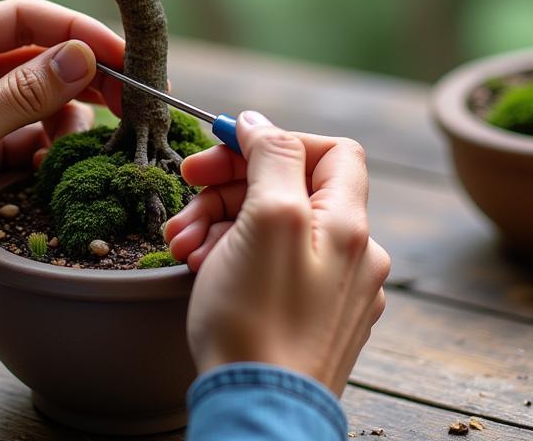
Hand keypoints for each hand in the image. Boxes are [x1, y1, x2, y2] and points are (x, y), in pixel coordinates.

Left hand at [0, 0, 123, 306]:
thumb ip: (25, 92)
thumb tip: (83, 56)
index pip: (22, 19)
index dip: (75, 31)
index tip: (123, 54)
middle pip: (37, 58)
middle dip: (81, 77)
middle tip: (129, 99)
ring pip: (41, 101)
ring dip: (65, 120)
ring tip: (73, 147)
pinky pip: (31, 138)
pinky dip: (48, 150)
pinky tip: (50, 170)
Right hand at [164, 111, 390, 394]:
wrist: (260, 414)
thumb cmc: (260, 319)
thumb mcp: (267, 217)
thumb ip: (272, 157)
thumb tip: (260, 121)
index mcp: (349, 225)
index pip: (330, 150)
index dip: (276, 139)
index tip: (224, 146)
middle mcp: (351, 255)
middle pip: (290, 186)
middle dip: (231, 183)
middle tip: (187, 187)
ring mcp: (331, 290)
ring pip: (272, 226)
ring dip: (220, 220)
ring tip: (180, 242)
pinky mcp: (307, 317)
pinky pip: (270, 264)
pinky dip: (232, 255)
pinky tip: (199, 266)